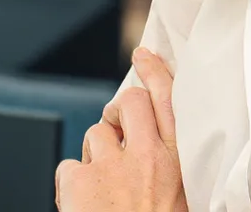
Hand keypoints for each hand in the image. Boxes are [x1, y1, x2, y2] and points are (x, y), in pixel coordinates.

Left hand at [55, 48, 186, 211]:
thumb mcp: (183, 197)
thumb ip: (171, 168)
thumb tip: (156, 147)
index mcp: (179, 161)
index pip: (168, 98)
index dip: (154, 70)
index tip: (144, 54)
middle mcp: (148, 156)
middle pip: (129, 101)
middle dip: (120, 109)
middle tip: (118, 129)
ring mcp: (112, 168)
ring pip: (96, 133)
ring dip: (95, 153)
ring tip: (101, 185)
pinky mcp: (80, 185)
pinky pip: (68, 166)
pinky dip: (69, 183)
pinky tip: (80, 204)